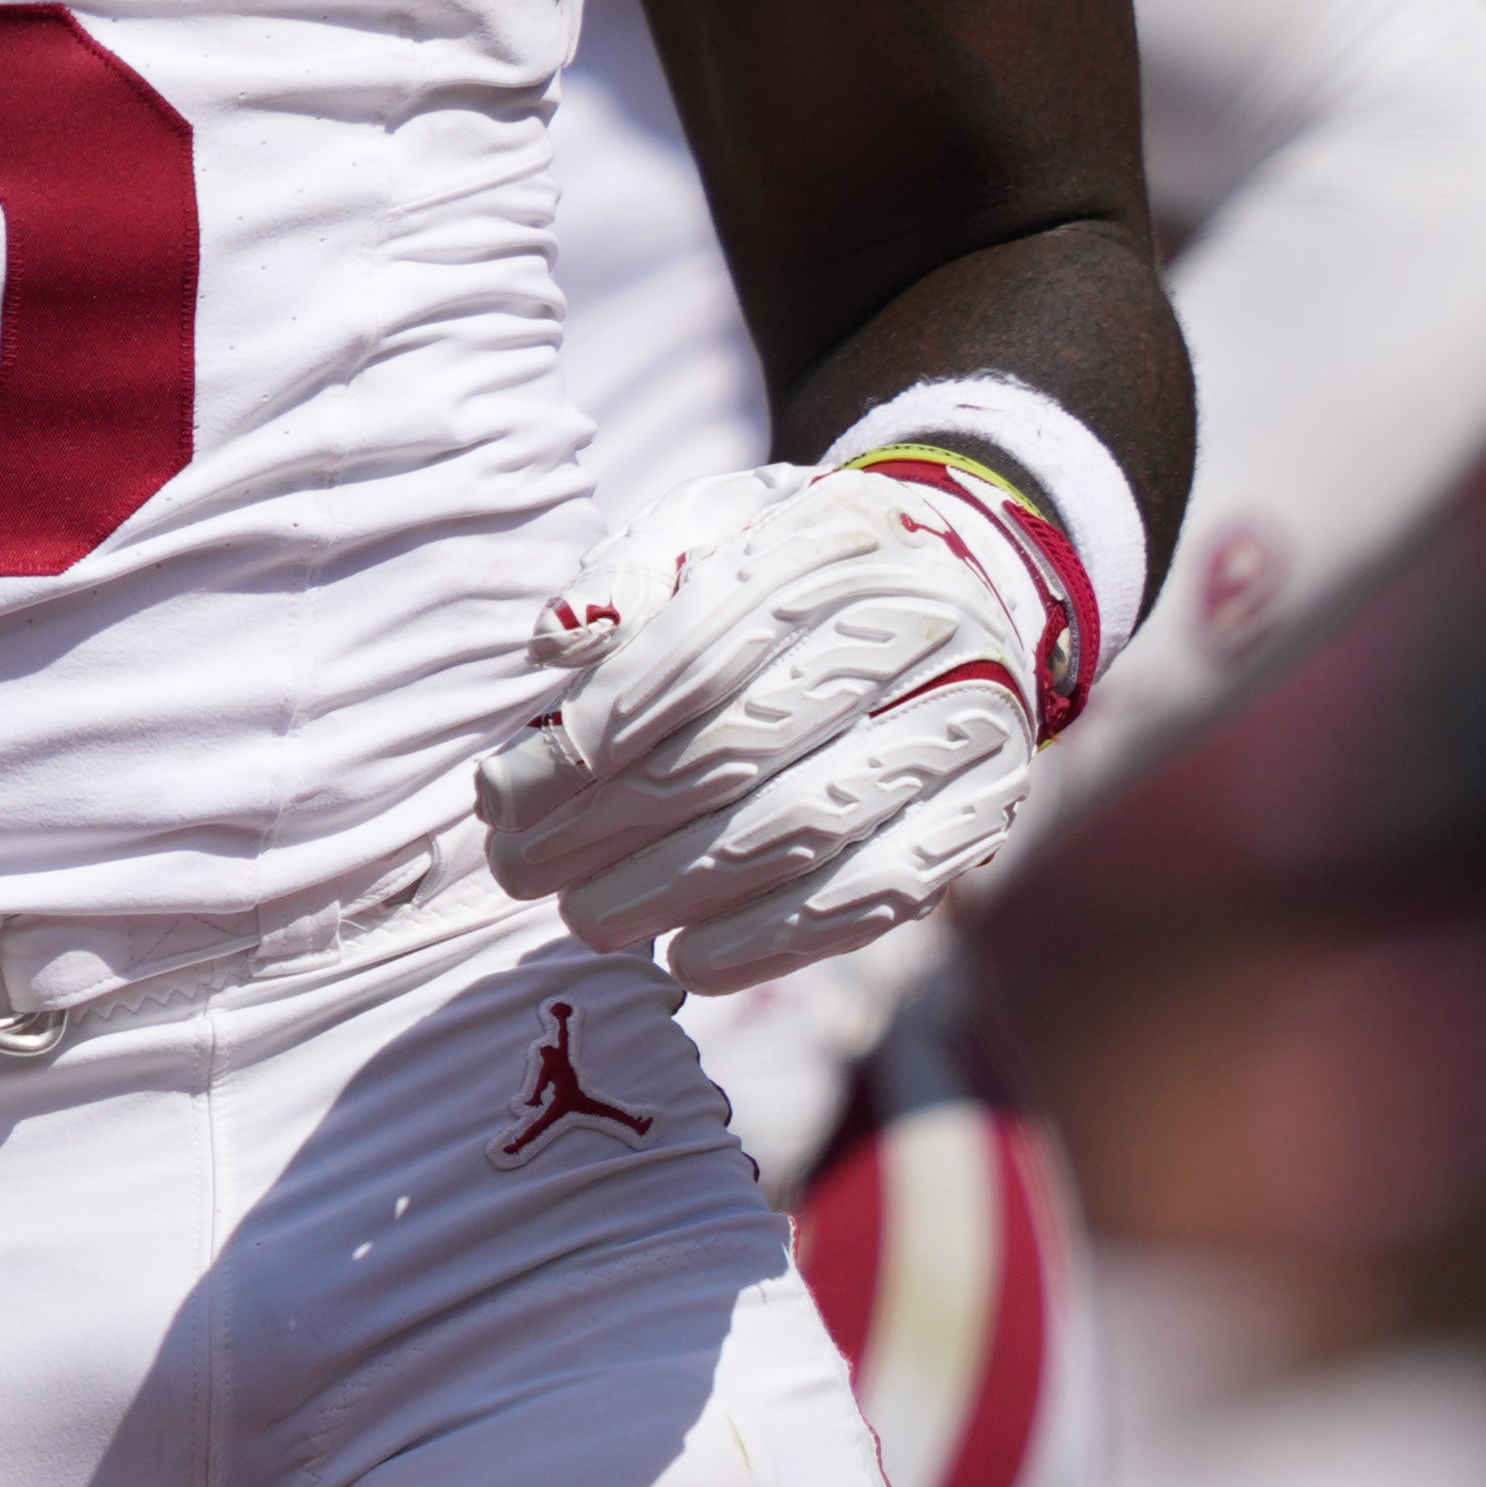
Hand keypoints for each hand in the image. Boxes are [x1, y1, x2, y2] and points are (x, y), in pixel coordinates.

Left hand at [473, 451, 1094, 991]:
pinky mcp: (984, 809)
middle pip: (739, 745)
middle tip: (519, 870)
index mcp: (830, 544)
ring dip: (678, 889)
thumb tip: (556, 641)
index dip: (593, 731)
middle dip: (609, 822)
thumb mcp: (712, 526)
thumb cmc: (794, 564)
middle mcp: (912, 626)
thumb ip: (633, 568)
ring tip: (585, 919)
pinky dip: (778, 938)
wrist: (963, 583)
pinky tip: (691, 960)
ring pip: (801, 826)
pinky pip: (878, 892)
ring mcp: (962, 723)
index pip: (696, 653)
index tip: (501, 792)